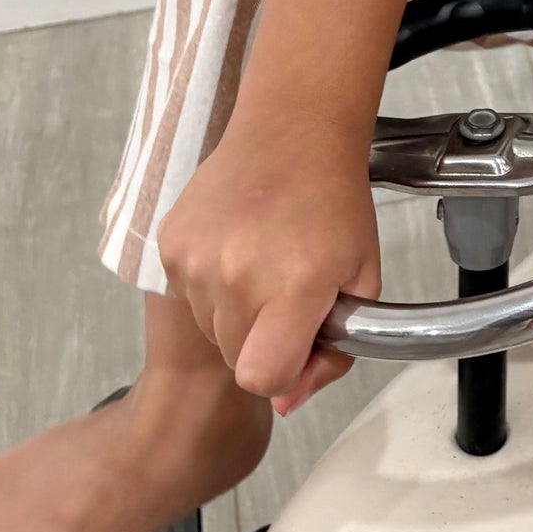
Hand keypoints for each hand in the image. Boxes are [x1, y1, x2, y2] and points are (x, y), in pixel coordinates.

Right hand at [156, 117, 380, 413]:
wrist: (292, 131)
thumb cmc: (333, 201)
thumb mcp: (361, 279)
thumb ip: (333, 351)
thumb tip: (287, 400)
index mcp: (292, 287)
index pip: (264, 377)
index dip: (286, 373)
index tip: (300, 345)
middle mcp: (236, 276)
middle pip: (237, 357)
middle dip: (265, 340)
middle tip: (289, 293)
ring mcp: (196, 260)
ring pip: (211, 328)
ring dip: (236, 312)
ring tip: (265, 261)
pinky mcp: (171, 245)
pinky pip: (189, 294)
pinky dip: (212, 283)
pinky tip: (239, 245)